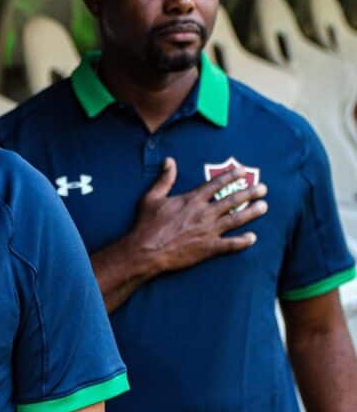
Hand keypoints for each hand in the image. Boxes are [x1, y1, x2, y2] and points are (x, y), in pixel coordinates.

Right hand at [128, 157, 265, 274]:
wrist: (146, 250)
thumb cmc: (147, 224)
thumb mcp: (151, 197)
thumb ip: (164, 179)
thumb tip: (170, 161)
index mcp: (192, 200)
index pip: (216, 184)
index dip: (231, 176)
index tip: (243, 171)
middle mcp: (204, 213)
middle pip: (232, 200)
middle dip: (250, 193)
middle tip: (263, 189)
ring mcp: (209, 231)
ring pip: (236, 219)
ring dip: (252, 212)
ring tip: (264, 207)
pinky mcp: (209, 248)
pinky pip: (231, 244)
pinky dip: (243, 241)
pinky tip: (253, 238)